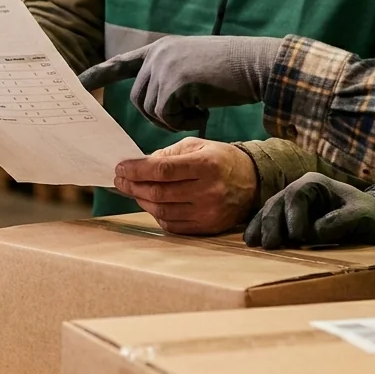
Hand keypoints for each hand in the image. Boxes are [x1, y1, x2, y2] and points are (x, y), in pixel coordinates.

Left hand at [78, 35, 285, 131]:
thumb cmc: (233, 71)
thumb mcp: (195, 66)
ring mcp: (165, 67)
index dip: (100, 73)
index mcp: (161, 49)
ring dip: (173, 120)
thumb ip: (171, 76)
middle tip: (189, 116)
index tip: (78, 81)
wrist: (257, 65)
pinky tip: (205, 110)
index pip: (122, 62)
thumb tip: (154, 102)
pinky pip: (166, 116)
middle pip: (137, 99)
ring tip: (201, 109)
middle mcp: (158, 55)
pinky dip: (184, 122)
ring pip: (150, 110)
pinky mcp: (175, 83)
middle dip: (158, 116)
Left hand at [113, 137, 257, 234]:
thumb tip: (139, 165)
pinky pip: (173, 225)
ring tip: (134, 191)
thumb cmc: (220, 160)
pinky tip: (151, 204)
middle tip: (120, 180)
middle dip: (133, 186)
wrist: (253, 181)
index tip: (121, 168)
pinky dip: (157, 215)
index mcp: (206, 165)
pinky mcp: (208, 227)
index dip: (137, 170)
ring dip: (142, 201)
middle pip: (159, 193)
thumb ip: (168, 154)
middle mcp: (208, 190)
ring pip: (163, 211)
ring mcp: (208, 212)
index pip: (163, 170)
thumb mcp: (197, 146)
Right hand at [244, 172, 374, 248]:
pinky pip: (270, 220)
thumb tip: (314, 232)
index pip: (296, 195)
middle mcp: (301, 189)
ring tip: (254, 244)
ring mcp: (293, 203)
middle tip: (270, 246)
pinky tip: (252, 242)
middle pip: (277, 202)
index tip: (298, 237)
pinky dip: (260, 230)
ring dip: (261, 227)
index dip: (293, 216)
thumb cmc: (371, 215)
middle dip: (271, 224)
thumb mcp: (362, 216)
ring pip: (270, 211)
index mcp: (316, 183)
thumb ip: (341, 221)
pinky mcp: (290, 217)